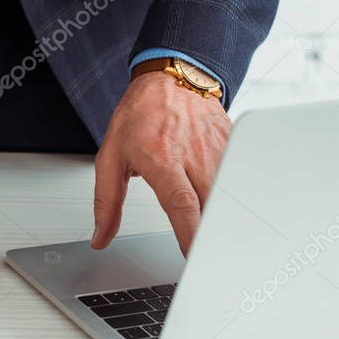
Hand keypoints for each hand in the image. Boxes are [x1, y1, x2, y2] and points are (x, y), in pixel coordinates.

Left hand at [92, 72, 230, 255]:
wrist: (171, 75)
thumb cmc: (141, 114)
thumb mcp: (111, 155)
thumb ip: (106, 201)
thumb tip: (100, 237)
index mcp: (162, 158)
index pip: (181, 204)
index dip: (190, 233)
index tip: (193, 257)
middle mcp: (193, 155)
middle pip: (212, 206)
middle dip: (213, 237)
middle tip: (210, 264)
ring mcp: (218, 150)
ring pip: (229, 196)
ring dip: (225, 221)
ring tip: (221, 245)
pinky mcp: (233, 147)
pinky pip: (238, 179)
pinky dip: (234, 199)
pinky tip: (231, 213)